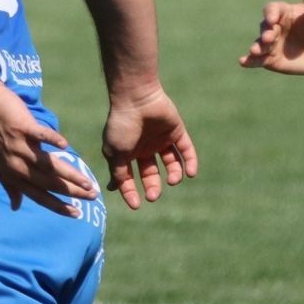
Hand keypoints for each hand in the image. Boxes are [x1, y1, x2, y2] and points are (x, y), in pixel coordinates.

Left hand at [0, 82, 98, 215]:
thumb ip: (9, 186)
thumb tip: (15, 207)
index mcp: (12, 176)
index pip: (38, 196)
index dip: (57, 206)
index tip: (76, 213)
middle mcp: (15, 165)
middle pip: (48, 183)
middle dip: (72, 192)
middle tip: (92, 196)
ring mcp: (19, 146)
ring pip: (48, 165)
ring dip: (70, 174)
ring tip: (88, 182)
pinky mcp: (22, 127)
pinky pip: (40, 135)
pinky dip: (52, 139)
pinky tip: (65, 146)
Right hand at [101, 84, 197, 208]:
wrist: (136, 98)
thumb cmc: (122, 125)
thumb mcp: (115, 152)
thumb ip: (117, 172)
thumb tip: (113, 188)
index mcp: (126, 153)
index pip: (128, 177)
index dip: (131, 191)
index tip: (137, 204)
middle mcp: (143, 148)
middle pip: (151, 173)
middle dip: (153, 186)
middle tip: (154, 196)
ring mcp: (160, 140)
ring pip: (170, 163)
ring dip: (174, 175)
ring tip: (173, 180)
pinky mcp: (176, 132)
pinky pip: (186, 150)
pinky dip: (190, 162)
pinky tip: (190, 173)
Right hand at [238, 0, 303, 75]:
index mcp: (284, 13)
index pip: (272, 9)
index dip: (270, 13)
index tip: (273, 19)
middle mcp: (275, 27)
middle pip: (264, 27)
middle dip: (266, 32)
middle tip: (269, 38)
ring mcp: (272, 44)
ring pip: (260, 44)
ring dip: (256, 47)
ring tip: (255, 51)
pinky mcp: (271, 59)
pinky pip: (258, 60)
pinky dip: (249, 60)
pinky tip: (242, 61)